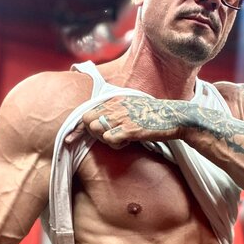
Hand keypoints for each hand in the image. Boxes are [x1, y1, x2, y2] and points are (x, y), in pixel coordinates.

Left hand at [65, 96, 189, 148]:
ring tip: (121, 139)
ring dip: (106, 139)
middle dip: (92, 133)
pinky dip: (117, 144)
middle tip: (108, 137)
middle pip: (87, 120)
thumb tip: (99, 123)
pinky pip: (110, 139)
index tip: (69, 138)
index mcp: (115, 99)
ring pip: (97, 130)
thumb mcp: (132, 106)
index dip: (77, 127)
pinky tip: (128, 141)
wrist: (173, 116)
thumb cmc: (153, 114)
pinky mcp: (130, 128)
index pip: (87, 111)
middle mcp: (116, 105)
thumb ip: (115, 110)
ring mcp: (122, 116)